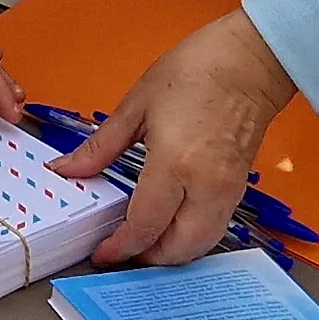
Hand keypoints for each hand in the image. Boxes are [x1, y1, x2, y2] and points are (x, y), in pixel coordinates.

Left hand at [60, 10, 296, 264]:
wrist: (250, 60)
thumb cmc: (197, 70)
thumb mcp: (136, 105)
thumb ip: (101, 147)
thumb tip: (68, 170)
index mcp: (175, 163)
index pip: (145, 226)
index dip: (120, 247)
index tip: (102, 253)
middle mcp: (206, 186)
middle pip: (177, 249)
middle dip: (146, 259)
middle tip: (120, 250)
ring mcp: (228, 191)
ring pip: (200, 246)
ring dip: (171, 253)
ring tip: (143, 242)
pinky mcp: (239, 188)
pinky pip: (215, 230)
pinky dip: (191, 239)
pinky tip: (170, 227)